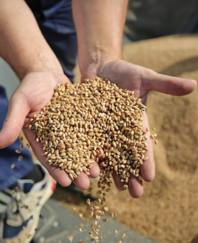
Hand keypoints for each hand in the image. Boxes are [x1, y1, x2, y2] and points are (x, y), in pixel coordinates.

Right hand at [0, 72, 99, 189]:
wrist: (48, 74)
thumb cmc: (31, 87)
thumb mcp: (21, 102)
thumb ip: (13, 121)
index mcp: (41, 137)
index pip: (48, 157)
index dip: (56, 170)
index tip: (66, 182)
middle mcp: (57, 137)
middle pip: (68, 157)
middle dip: (76, 171)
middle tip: (85, 184)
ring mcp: (72, 129)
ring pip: (81, 149)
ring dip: (89, 161)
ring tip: (97, 173)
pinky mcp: (83, 121)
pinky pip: (91, 134)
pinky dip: (96, 143)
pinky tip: (103, 152)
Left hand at [82, 59, 196, 196]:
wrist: (101, 67)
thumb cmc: (125, 71)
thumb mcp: (146, 77)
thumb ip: (167, 84)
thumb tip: (195, 84)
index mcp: (136, 120)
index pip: (142, 143)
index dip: (146, 159)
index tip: (149, 177)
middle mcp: (121, 128)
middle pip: (127, 154)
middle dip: (132, 173)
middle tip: (136, 194)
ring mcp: (105, 128)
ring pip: (110, 154)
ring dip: (113, 172)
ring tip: (117, 189)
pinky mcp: (89, 125)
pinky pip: (90, 143)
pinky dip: (93, 156)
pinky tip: (94, 172)